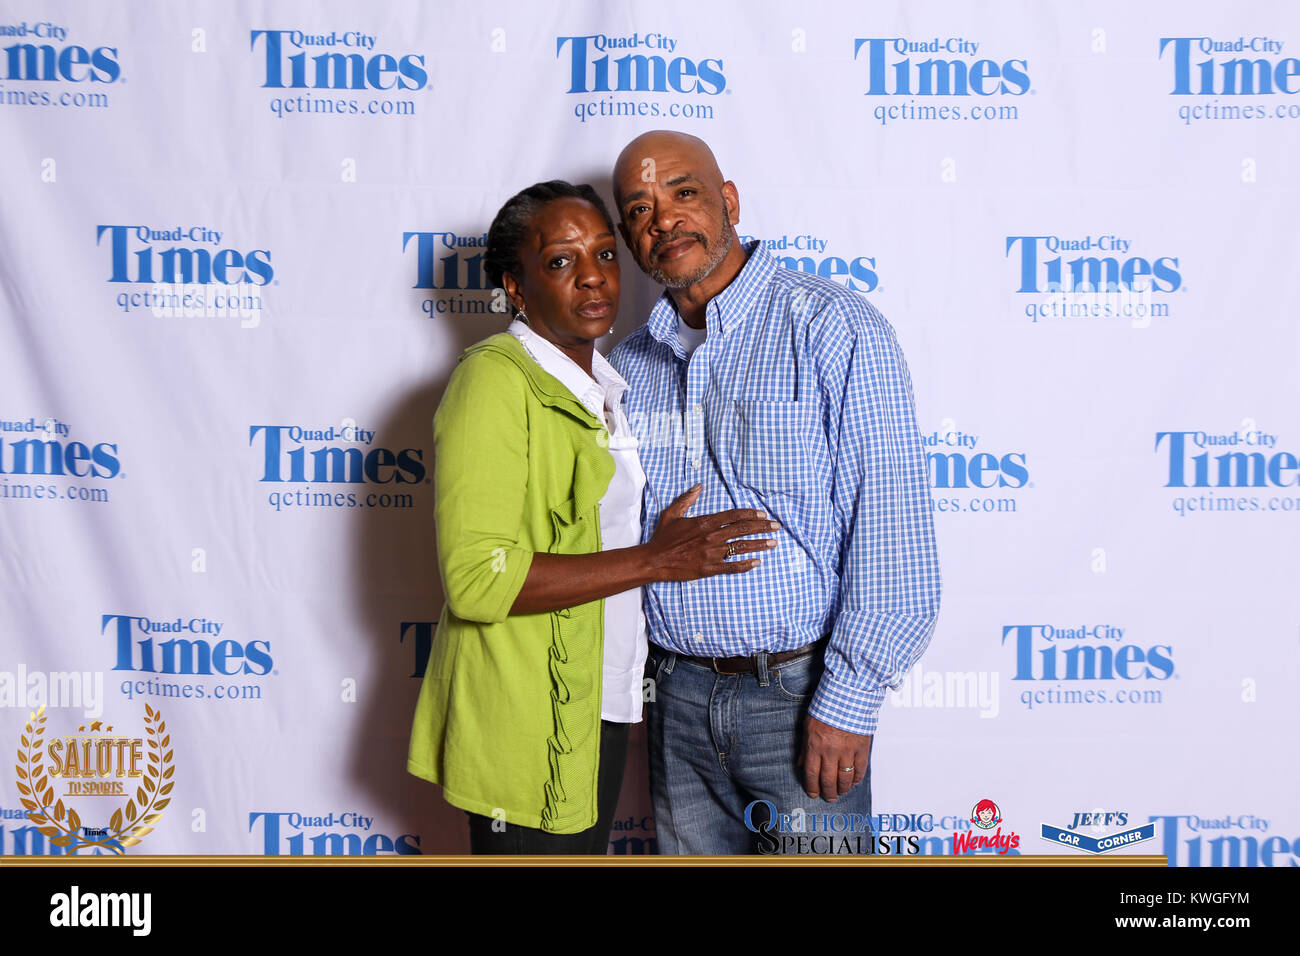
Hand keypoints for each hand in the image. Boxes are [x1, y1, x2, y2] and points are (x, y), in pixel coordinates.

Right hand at [643, 485, 778, 581]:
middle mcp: (711, 536)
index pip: (733, 515)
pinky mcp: (709, 568)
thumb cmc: (663, 537)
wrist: (654, 560)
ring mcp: (712, 553)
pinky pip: (732, 566)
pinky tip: (757, 562)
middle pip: (743, 529)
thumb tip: (699, 486)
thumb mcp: (672, 513)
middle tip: (776, 526)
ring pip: (741, 547)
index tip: (762, 514)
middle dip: (762, 527)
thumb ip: (687, 499)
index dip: (750, 514)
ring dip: (759, 544)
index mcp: (705, 522)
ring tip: (773, 543)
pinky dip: (746, 565)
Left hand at [799, 716, 870, 801]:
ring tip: (841, 791)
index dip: (812, 787)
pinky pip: (860, 770)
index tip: (813, 794)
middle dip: (828, 792)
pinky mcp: (861, 748)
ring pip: (844, 779)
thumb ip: (804, 747)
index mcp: (814, 746)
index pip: (811, 774)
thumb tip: (800, 764)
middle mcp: (830, 751)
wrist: (848, 696)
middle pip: (828, 780)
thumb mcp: (808, 726)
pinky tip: (853, 782)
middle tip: (829, 797)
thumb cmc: (826, 708)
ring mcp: (847, 751)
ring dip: (842, 788)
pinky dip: (857, 779)